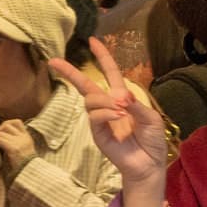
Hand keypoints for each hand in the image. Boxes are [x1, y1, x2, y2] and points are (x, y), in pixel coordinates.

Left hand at [0, 119, 37, 178]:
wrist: (32, 174)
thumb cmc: (26, 167)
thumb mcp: (24, 152)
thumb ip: (16, 144)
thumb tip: (0, 138)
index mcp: (27, 138)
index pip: (16, 122)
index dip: (6, 124)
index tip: (0, 133)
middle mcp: (23, 138)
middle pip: (6, 125)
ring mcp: (19, 143)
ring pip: (0, 133)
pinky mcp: (13, 149)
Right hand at [49, 39, 168, 191]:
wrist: (149, 165)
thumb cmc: (152, 141)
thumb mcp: (150, 118)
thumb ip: (136, 105)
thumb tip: (120, 94)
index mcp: (123, 98)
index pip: (110, 73)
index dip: (103, 57)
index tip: (93, 41)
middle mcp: (108, 106)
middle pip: (86, 85)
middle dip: (70, 72)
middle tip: (54, 62)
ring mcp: (101, 120)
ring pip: (91, 100)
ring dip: (105, 101)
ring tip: (121, 110)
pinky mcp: (97, 133)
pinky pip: (95, 116)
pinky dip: (105, 112)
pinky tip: (117, 115)